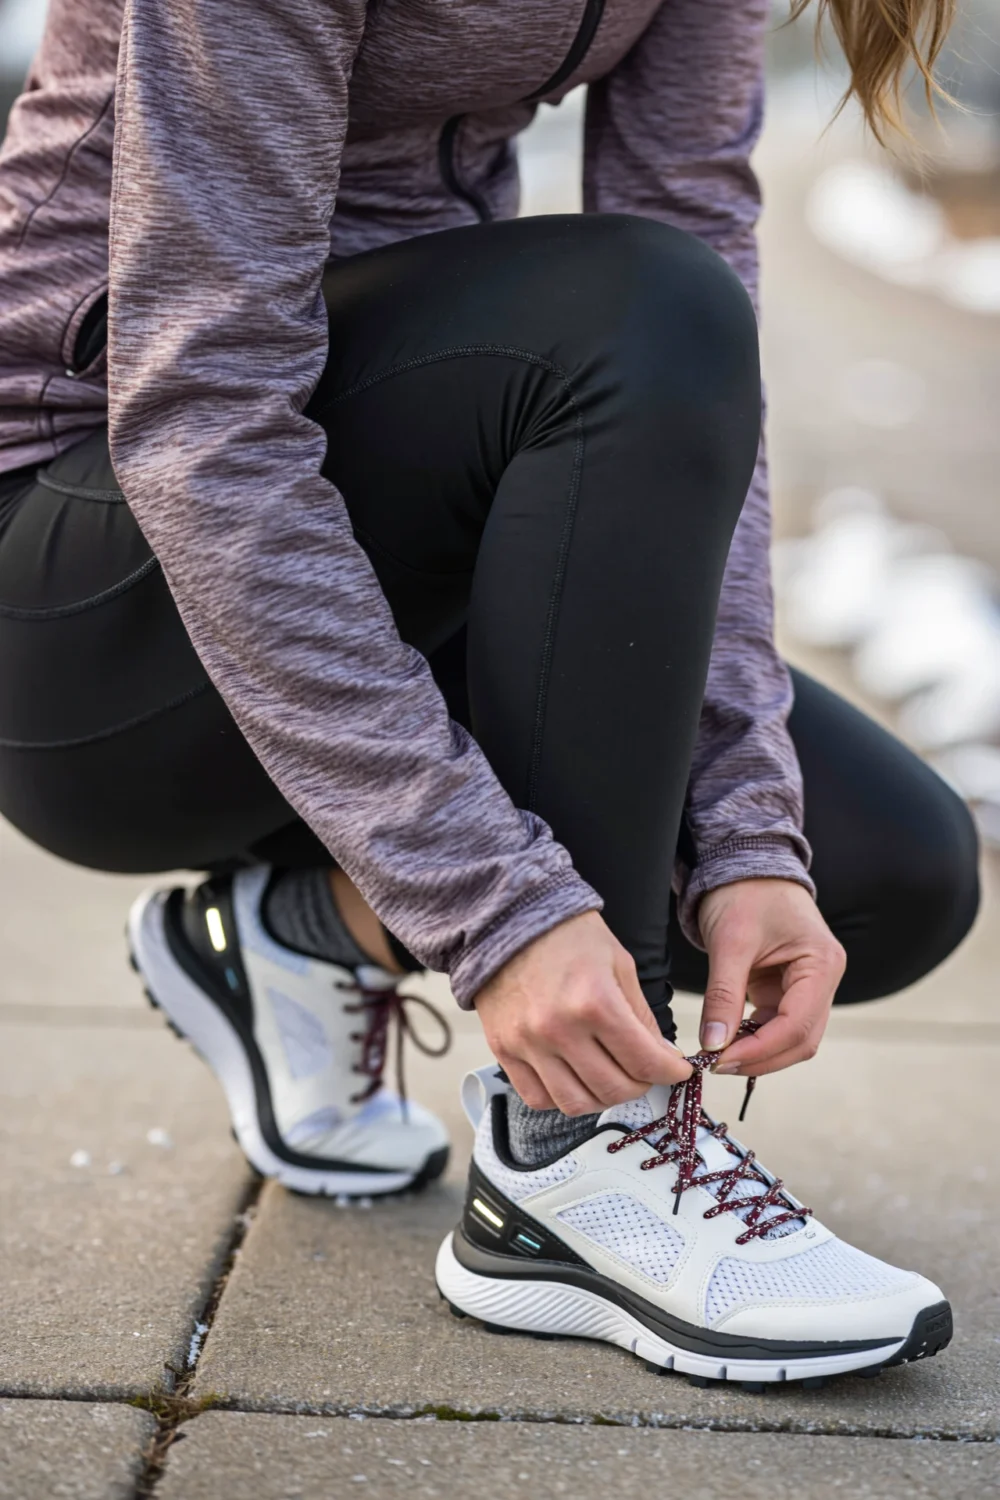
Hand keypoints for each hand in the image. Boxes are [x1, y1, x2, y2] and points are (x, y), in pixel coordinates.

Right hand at [474, 911, 691, 1115]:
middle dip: (642, 1085)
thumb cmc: (567, 936)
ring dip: (603, 1097)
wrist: (510, 920)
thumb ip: (641, 1016)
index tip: (677, 1071)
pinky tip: (575, 1079)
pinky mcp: (504, 1050)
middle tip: (646, 1071)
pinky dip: (562, 1098)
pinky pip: (538, 1098)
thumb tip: (662, 1057)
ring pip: (576, 1104)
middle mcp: (559, 1029)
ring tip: (612, 1077)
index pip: (644, 1061)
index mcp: (594, 1001)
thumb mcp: (619, 964)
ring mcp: (527, 1043)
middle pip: (613, 1089)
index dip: (671, 1073)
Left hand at [697, 879, 845, 1077]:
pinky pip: (776, 1026)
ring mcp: (807, 987)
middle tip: (717, 1065)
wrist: (745, 865)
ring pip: (791, 1038)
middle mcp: (823, 979)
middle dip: (761, 1058)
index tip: (722, 1061)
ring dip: (758, 1052)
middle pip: (801, 1039)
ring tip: (718, 1056)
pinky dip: (753, 1038)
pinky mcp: (787, 990)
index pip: (797, 1024)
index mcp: (822, 963)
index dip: (761, 1050)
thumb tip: (714, 1043)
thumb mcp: (730, 942)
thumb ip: (723, 995)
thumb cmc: (745, 892)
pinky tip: (727, 1042)